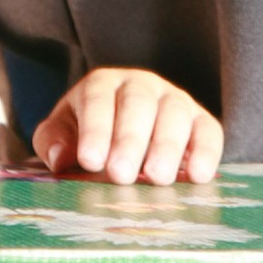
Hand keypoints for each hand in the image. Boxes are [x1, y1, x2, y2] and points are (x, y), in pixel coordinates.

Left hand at [37, 67, 222, 186]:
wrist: (122, 137)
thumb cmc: (86, 136)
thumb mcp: (62, 134)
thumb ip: (53, 141)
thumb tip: (60, 157)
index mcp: (103, 84)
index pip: (98, 99)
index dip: (95, 130)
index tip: (90, 161)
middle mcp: (141, 85)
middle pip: (138, 104)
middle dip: (130, 139)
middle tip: (120, 174)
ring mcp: (175, 101)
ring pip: (175, 113)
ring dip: (166, 146)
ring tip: (156, 178)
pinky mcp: (202, 121)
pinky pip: (209, 131)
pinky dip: (206, 152)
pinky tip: (197, 176)